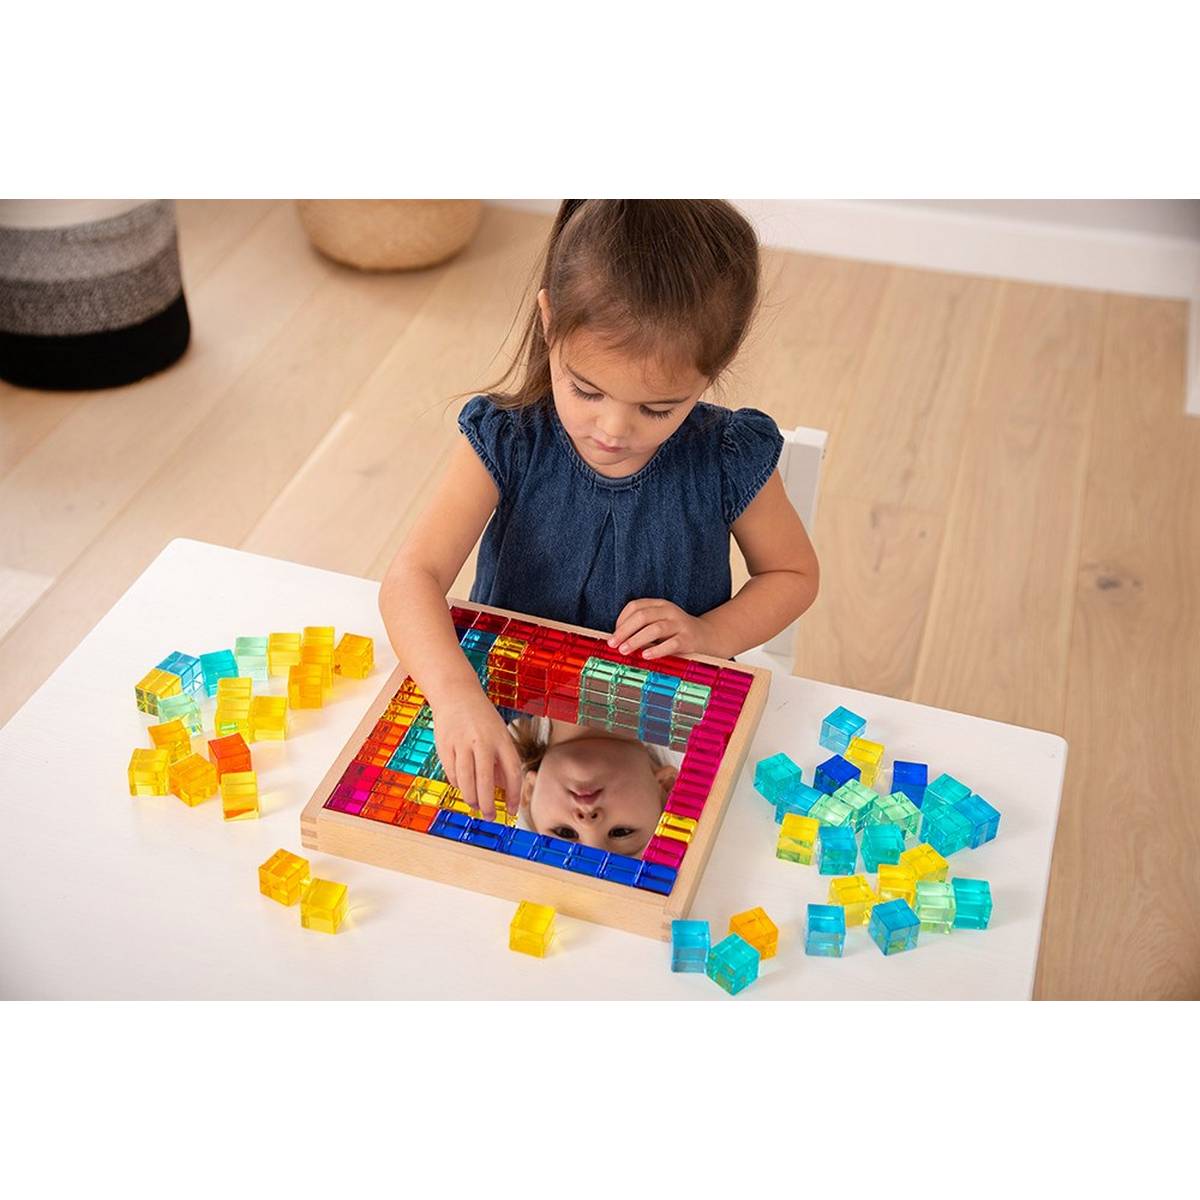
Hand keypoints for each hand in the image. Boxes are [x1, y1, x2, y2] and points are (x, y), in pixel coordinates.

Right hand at [431, 683, 523, 820]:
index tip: (511, 809)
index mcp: (501, 739)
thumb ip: (502, 761)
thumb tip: (504, 790)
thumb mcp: (499, 734)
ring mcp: (462, 743)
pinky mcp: (445, 745)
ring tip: (475, 806)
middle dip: (488, 804)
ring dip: (471, 798)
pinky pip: (451, 773)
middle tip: (490, 816)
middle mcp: (482, 741)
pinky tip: (462, 787)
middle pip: (485, 781)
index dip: (513, 795)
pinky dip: (457, 784)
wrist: (456, 693)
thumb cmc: (482, 718)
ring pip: (465, 780)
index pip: (512, 772)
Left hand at [607, 598, 722, 660]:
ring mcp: (680, 624)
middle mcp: (669, 611)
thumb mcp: (659, 624)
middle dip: (624, 630)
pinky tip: (646, 655)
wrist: (707, 637)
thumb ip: (642, 629)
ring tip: (624, 650)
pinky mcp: (688, 639)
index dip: (621, 620)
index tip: (613, 635)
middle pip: (642, 616)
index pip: (635, 606)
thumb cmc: (676, 633)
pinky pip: (671, 644)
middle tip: (613, 644)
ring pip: (655, 628)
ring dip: (636, 640)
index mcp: (660, 605)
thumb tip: (617, 641)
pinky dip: (657, 649)